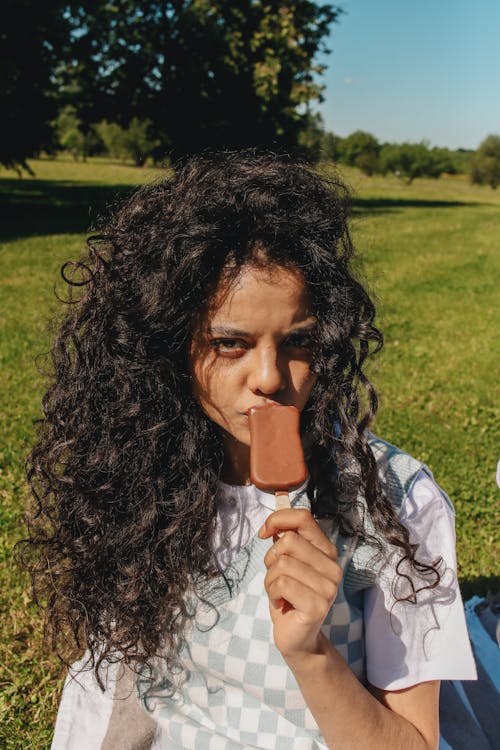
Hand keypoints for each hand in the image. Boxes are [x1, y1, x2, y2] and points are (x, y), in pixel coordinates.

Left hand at [258, 508, 341, 660]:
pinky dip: (272, 593)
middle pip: (288, 541)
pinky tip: (281, 603)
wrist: (297, 637)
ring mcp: (328, 587)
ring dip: (270, 580)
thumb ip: (283, 538)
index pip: (303, 517)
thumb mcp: (285, 562)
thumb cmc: (288, 595)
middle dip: (271, 559)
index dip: (278, 520)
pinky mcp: (318, 605)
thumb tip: (274, 516)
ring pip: (282, 564)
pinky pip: (282, 584)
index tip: (264, 533)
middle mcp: (332, 566)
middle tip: (276, 578)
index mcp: (326, 551)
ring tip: (279, 593)